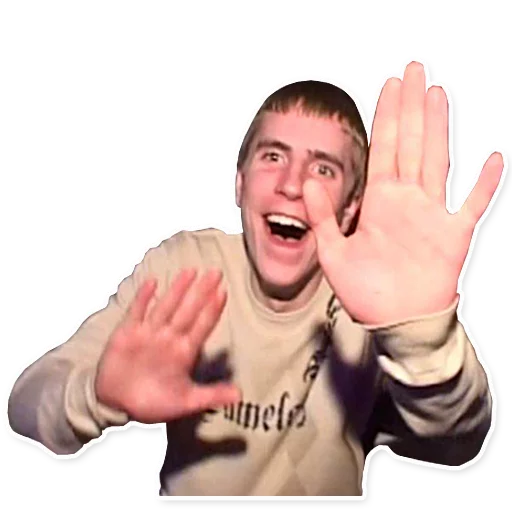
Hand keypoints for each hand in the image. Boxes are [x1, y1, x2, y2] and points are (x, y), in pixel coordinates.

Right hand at [95, 268, 240, 423]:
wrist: (117, 405)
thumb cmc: (154, 403)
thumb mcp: (186, 402)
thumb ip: (211, 396)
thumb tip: (240, 395)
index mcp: (185, 351)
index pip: (203, 326)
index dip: (213, 310)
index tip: (223, 292)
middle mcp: (169, 338)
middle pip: (188, 311)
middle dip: (201, 292)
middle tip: (215, 272)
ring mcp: (149, 333)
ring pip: (166, 307)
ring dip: (177, 290)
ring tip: (190, 271)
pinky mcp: (127, 333)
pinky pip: (137, 312)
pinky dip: (143, 298)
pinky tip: (152, 282)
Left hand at [304, 60, 506, 325]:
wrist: (393, 323)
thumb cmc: (365, 293)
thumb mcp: (333, 252)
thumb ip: (323, 216)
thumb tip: (312, 180)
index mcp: (379, 201)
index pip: (382, 147)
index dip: (385, 115)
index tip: (388, 86)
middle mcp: (407, 199)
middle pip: (410, 142)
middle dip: (411, 106)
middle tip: (414, 68)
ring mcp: (433, 213)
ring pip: (438, 158)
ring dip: (438, 126)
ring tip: (438, 92)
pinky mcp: (455, 235)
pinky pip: (475, 204)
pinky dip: (486, 182)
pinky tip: (495, 157)